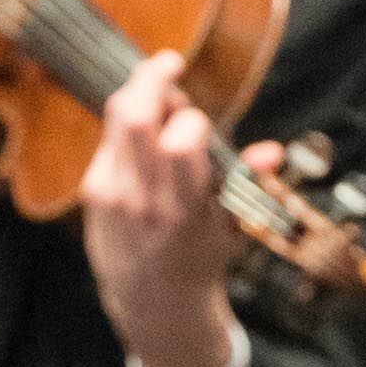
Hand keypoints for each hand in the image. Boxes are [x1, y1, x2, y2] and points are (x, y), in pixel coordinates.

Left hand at [81, 51, 238, 366]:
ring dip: (141, 94)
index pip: (180, 140)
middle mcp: (144, 199)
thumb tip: (272, 153)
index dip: (190, 118)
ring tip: (162, 98)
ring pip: (118, 118)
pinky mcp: (93, 191)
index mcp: (185, 208)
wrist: (150, 300)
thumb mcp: (232, 226)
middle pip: (135, 115)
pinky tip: (145, 134)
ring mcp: (113, 194)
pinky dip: (129, 125)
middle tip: (170, 66)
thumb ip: (248, 183)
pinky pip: (111, 138)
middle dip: (153, 78)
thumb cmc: (200, 257)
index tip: (198, 123)